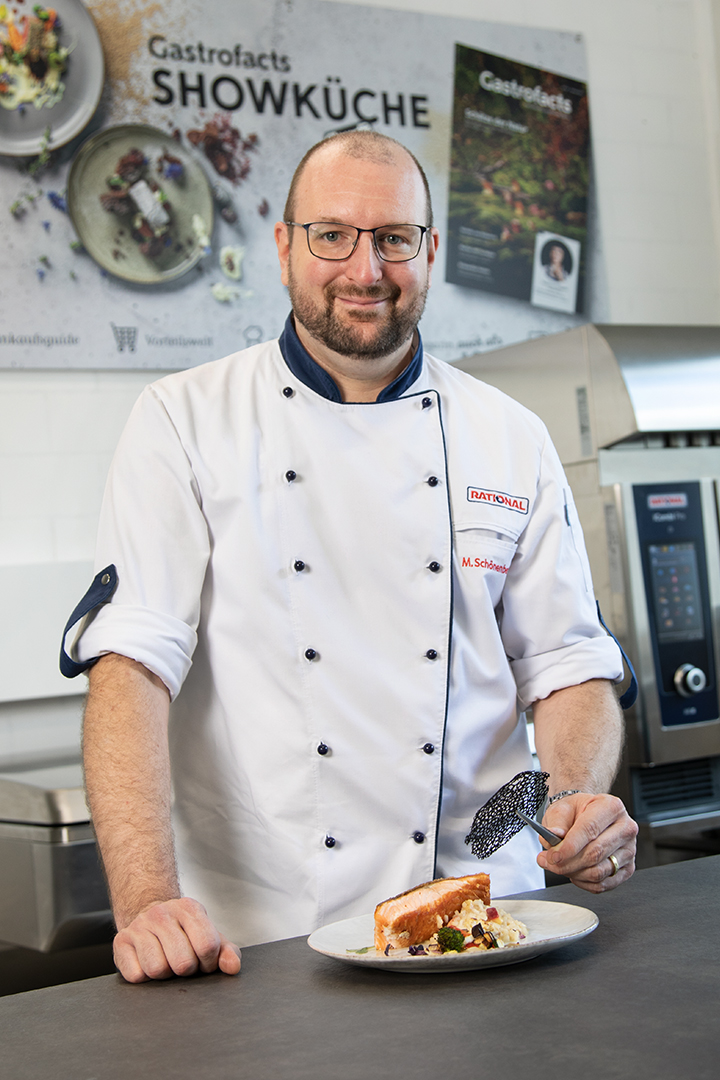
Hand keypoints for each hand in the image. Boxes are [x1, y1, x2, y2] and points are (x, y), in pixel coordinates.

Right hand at [113, 898, 241, 982]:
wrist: (150, 916)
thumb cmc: (184, 932)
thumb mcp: (208, 936)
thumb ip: (226, 952)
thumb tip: (232, 968)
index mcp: (189, 908)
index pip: (207, 945)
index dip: (209, 963)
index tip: (204, 962)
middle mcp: (162, 914)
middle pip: (183, 963)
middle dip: (187, 971)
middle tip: (183, 962)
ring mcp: (139, 926)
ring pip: (158, 970)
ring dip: (165, 975)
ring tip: (166, 962)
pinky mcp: (121, 941)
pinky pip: (137, 975)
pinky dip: (144, 977)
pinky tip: (148, 963)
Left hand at [536, 793, 637, 891]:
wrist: (587, 815)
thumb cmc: (577, 811)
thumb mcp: (562, 808)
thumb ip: (557, 823)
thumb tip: (553, 835)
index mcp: (611, 807)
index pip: (590, 829)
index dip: (569, 847)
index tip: (553, 856)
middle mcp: (625, 828)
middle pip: (595, 853)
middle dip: (567, 863)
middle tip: (549, 862)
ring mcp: (629, 850)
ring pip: (599, 871)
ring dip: (573, 874)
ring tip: (559, 866)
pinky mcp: (628, 868)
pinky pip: (604, 884)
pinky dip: (584, 883)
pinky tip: (573, 873)